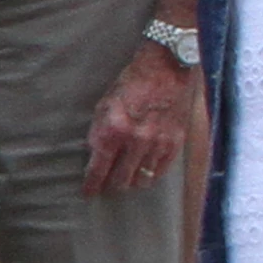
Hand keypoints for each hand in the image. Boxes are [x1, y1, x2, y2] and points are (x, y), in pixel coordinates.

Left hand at [83, 38, 192, 196]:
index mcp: (113, 130)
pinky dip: (150, 175)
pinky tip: (144, 172)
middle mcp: (136, 141)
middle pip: (120, 180)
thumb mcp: (104, 105)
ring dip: (131, 182)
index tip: (88, 193)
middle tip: (107, 185)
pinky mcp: (174, 143)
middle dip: (110, 185)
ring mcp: (157, 144)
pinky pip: (160, 172)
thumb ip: (99, 132)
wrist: (165, 69)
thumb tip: (94, 156)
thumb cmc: (131, 84)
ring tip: (125, 180)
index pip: (99, 168)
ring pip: (141, 180)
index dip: (91, 185)